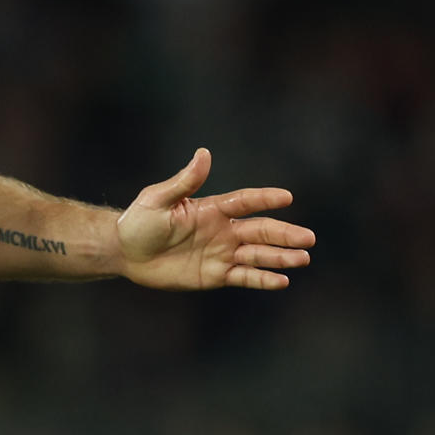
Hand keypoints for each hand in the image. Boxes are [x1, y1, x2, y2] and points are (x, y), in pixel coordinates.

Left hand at [115, 148, 313, 290]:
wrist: (124, 252)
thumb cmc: (138, 221)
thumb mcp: (157, 199)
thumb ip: (183, 182)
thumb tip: (204, 154)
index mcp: (211, 209)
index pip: (245, 202)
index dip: (265, 199)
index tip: (287, 197)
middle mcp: (222, 230)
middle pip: (260, 231)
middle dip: (285, 234)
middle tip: (309, 239)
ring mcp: (221, 253)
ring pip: (257, 255)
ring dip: (280, 257)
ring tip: (303, 258)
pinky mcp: (215, 275)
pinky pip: (243, 277)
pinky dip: (263, 279)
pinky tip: (282, 280)